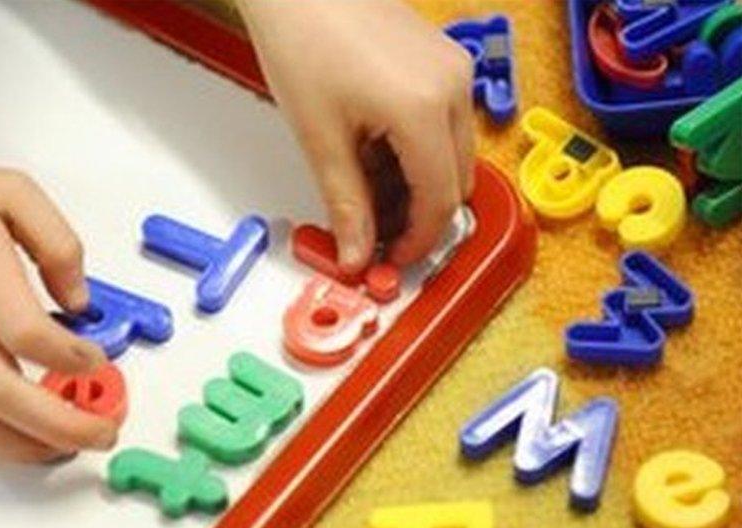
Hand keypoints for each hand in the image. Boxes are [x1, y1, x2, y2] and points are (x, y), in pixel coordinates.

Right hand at [0, 115, 115, 461]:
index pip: (28, 335)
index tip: (98, 362)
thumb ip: (58, 242)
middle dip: (63, 424)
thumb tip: (80, 301)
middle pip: (4, 393)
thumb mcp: (9, 191)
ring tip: (61, 446)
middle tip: (102, 432)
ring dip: (21, 446)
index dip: (72, 360)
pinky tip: (6, 438)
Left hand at [237, 0, 474, 270]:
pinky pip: (444, 123)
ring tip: (363, 188)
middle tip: (373, 232)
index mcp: (423, 109)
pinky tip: (373, 152)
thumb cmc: (302, 38)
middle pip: (454, 180)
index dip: (417, 241)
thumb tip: (357, 253)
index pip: (439, 200)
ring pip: (452, 155)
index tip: (390, 259)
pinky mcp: (443, 60)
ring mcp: (452, 70)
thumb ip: (345, 204)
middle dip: (417, 215)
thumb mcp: (319, 137)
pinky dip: (416, 151)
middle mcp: (452, 87)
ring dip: (415, 184)